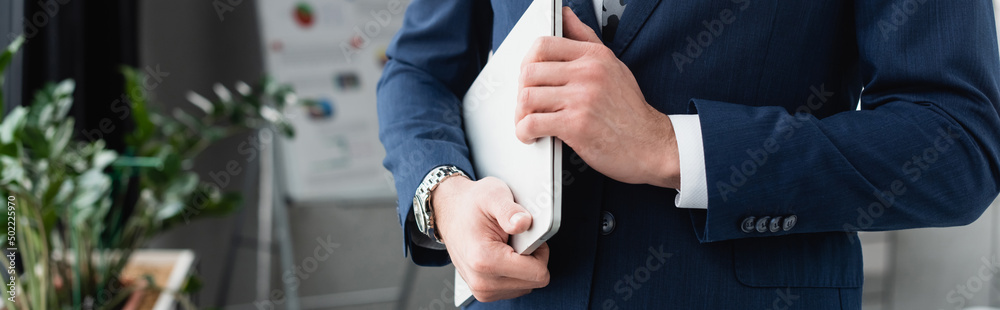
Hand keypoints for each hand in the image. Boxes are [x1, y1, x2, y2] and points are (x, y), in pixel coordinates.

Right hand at [432, 176, 550, 301]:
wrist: (450, 213)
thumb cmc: (471, 205)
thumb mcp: (493, 195)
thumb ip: (510, 210)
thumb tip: (524, 223)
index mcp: (484, 260)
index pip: (538, 273)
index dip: (539, 249)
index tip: (526, 235)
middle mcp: (482, 281)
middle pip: (534, 281)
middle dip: (532, 258)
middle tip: (516, 239)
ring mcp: (482, 290)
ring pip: (527, 285)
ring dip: (524, 266)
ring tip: (507, 245)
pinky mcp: (485, 293)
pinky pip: (517, 287)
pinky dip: (515, 272)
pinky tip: (503, 255)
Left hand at [515, 7, 679, 188]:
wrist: (651, 145)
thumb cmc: (630, 112)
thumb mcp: (613, 66)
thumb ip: (585, 39)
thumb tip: (565, 15)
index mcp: (594, 56)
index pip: (543, 45)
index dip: (527, 63)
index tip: (529, 79)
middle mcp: (588, 73)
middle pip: (529, 72)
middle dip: (522, 91)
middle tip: (527, 106)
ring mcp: (582, 98)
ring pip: (527, 97)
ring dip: (520, 114)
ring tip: (528, 122)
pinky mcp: (576, 125)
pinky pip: (532, 123)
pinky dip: (524, 132)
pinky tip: (532, 136)